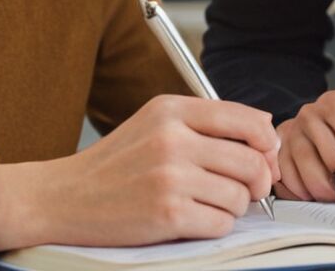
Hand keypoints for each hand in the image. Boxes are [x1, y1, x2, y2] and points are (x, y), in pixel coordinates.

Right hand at [0, 94, 280, 250]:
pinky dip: (214, 226)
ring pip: (239, 196)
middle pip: (251, 160)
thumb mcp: (157, 122)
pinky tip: (192, 218)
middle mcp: (172, 137)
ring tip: (206, 202)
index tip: (267, 153)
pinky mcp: (167, 214)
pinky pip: (221, 224)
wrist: (68, 196)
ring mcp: (170, 177)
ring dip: (232, 206)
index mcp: (171, 109)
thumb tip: (266, 130)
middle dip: (257, 181)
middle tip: (246, 189)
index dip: (266, 140)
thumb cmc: (118, 162)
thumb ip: (206, 122)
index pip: (244, 118)